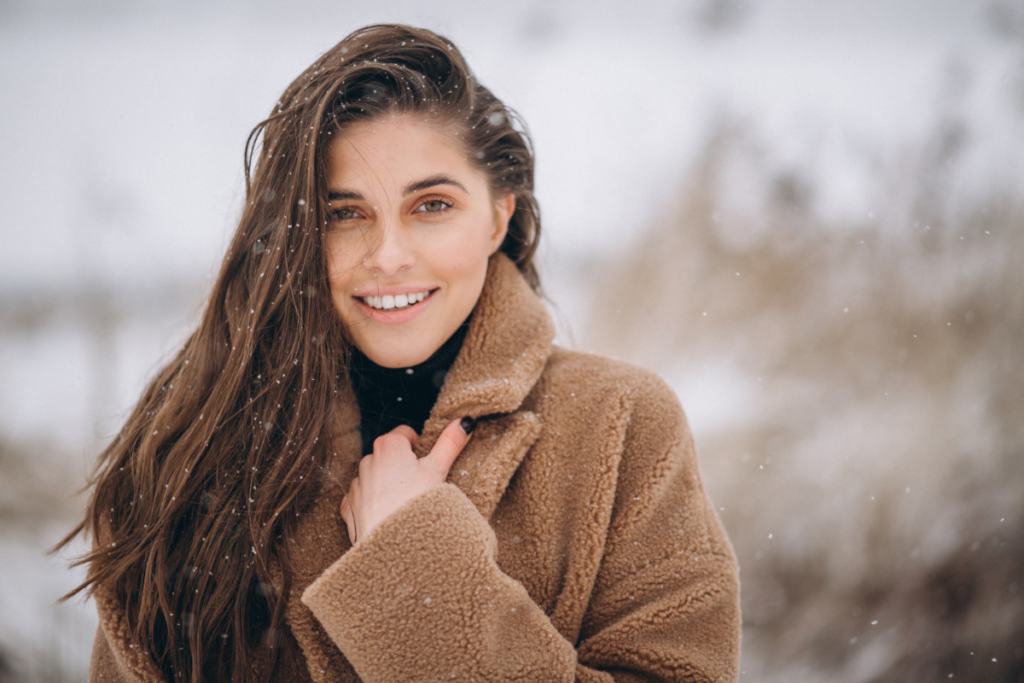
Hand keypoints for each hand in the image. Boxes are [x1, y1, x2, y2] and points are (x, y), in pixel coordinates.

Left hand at [339, 417, 474, 543]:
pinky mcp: (349, 507)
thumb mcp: (439, 470)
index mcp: (388, 446)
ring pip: (374, 476)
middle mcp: (367, 460)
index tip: (428, 463)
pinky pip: (361, 498)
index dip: (420, 446)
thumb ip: (450, 442)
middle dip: (403, 465)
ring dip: (387, 484)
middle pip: (389, 454)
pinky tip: (387, 514)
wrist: (395, 547)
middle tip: (420, 485)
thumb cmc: (416, 504)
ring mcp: (356, 485)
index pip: (405, 433)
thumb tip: (464, 422)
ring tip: (405, 502)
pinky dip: (372, 502)